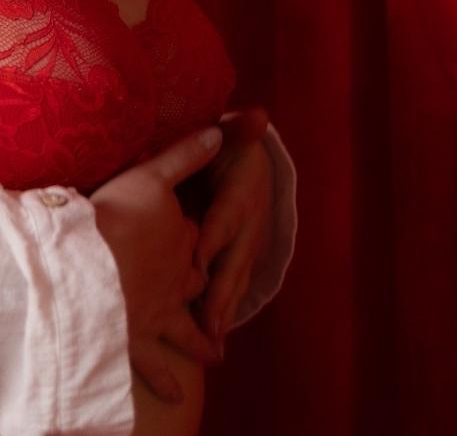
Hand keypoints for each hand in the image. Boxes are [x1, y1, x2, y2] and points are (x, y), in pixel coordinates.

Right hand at [90, 125, 224, 403]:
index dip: (196, 233)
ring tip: (215, 357)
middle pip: (196, 283)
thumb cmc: (115, 218)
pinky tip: (174, 396)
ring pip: (185, 331)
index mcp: (181, 240)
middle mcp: (177, 281)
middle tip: (215, 301)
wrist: (87, 268)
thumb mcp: (150, 175)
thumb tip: (223, 131)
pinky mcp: (135, 341)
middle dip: (205, 289)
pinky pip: (153, 366)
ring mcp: (158, 315)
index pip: (196, 235)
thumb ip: (185, 154)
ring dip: (200, 343)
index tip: (196, 233)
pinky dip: (164, 381)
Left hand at [192, 108, 273, 352]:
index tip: (196, 259)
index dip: (212, 239)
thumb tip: (260, 114)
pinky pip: (231, 286)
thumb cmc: (229, 148)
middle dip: (220, 293)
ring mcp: (247, 244)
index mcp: (243, 193)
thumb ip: (234, 128)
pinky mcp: (239, 257)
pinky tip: (208, 337)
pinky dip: (222, 310)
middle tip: (208, 323)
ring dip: (222, 310)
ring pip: (234, 281)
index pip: (225, 219)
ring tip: (210, 342)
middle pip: (233, 262)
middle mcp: (249, 224)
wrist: (251, 160)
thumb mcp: (228, 135)